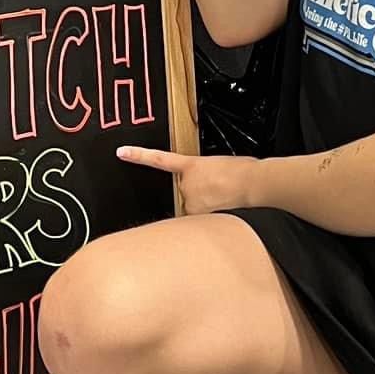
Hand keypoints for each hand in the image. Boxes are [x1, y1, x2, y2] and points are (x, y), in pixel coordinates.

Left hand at [117, 144, 259, 214]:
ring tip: (226, 202)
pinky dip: (208, 219)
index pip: (158, 159)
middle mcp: (185, 184)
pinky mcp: (198, 214)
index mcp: (191, 165)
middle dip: (199, 196)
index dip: (138, 156)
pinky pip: (195, 221)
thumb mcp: (220, 165)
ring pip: (193, 210)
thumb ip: (206, 175)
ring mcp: (190, 201)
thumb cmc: (243, 171)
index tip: (121, 152)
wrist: (252, 182)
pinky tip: (219, 213)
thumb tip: (208, 188)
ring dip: (206, 208)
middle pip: (186, 194)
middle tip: (218, 194)